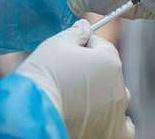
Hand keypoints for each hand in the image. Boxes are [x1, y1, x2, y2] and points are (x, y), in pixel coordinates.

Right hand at [17, 20, 133, 138]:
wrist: (30, 114)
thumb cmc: (43, 78)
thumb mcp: (56, 44)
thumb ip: (76, 33)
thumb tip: (85, 26)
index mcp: (110, 61)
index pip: (103, 46)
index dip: (86, 46)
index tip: (71, 53)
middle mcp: (119, 86)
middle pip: (110, 72)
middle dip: (94, 72)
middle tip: (69, 79)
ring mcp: (118, 112)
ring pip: (118, 99)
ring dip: (105, 97)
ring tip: (81, 102)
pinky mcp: (113, 134)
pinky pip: (124, 128)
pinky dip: (116, 123)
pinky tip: (101, 120)